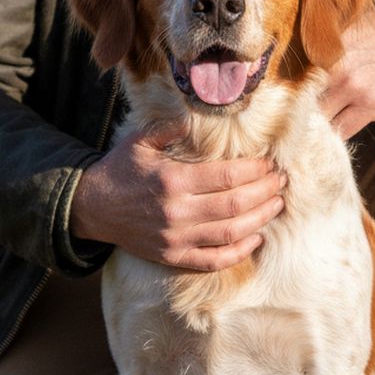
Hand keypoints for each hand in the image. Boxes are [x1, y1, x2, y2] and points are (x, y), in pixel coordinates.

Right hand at [70, 122, 286, 271]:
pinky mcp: (172, 257)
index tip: (271, 163)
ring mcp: (175, 238)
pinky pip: (213, 260)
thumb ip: (171, 128)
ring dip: (260, 219)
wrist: (92, 207)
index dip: (256, 171)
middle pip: (235, 205)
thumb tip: (202, 114)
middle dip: (265, 192)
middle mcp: (176, 211)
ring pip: (230, 233)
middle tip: (282, 181)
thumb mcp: (141, 141)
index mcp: (172, 180)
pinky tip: (256, 238)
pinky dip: (239, 252)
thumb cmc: (120, 169)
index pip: (227, 176)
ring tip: (277, 205)